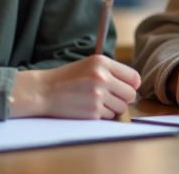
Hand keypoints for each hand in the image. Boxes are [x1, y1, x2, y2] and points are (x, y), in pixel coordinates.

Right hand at [10, 55, 140, 118]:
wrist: (44, 91)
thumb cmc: (68, 78)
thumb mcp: (89, 64)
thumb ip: (111, 71)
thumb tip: (134, 85)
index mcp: (102, 62)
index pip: (134, 77)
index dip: (133, 85)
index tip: (128, 88)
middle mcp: (102, 77)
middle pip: (130, 94)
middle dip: (123, 98)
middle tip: (112, 97)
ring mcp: (98, 95)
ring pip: (121, 107)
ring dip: (113, 107)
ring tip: (98, 101)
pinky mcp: (92, 111)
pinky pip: (109, 116)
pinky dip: (102, 114)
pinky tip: (89, 106)